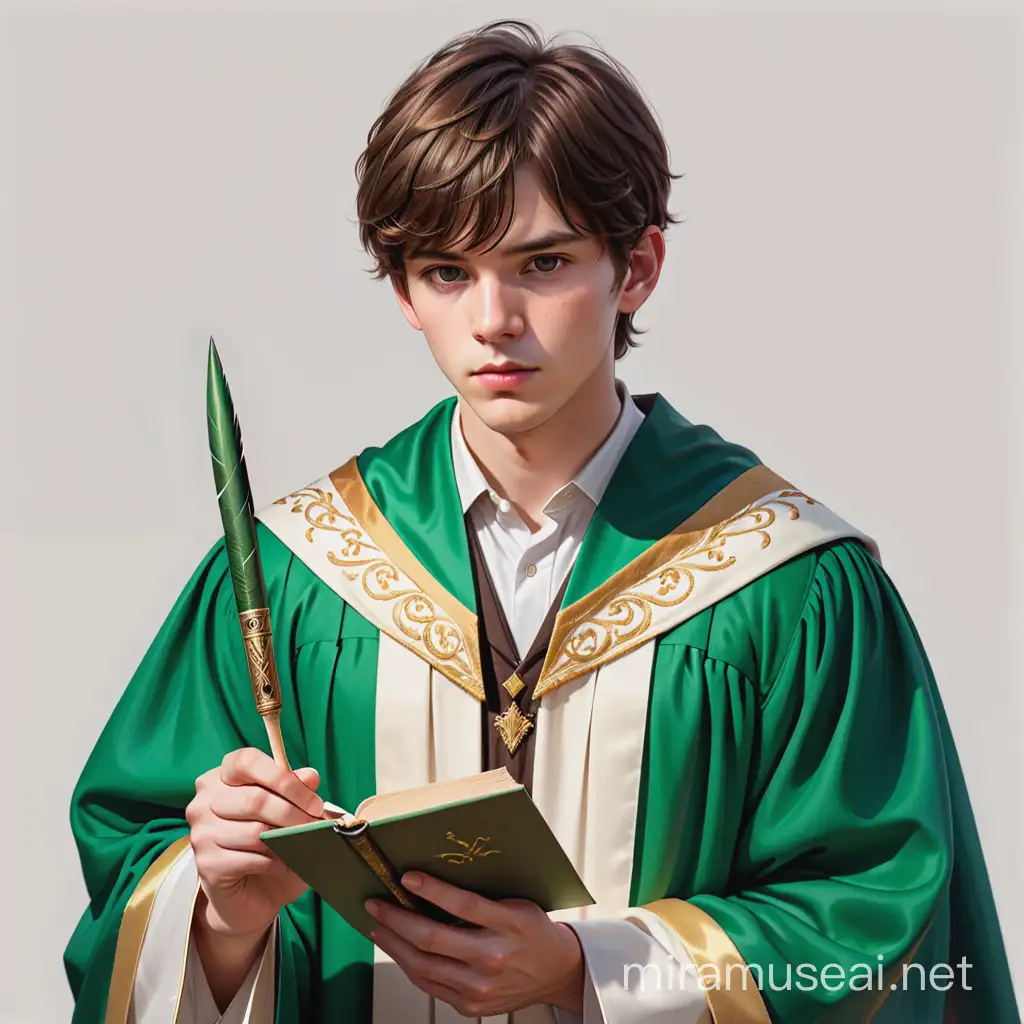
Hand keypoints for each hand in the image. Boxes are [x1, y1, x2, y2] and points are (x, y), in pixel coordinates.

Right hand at [186, 747, 323, 942]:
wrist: (252, 895)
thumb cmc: (270, 844)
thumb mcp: (289, 812)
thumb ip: (297, 790)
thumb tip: (310, 776)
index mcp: (221, 777)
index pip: (246, 761)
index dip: (282, 777)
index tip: (312, 800)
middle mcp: (204, 801)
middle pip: (255, 798)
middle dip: (293, 814)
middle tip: (315, 825)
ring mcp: (201, 834)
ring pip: (254, 831)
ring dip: (285, 840)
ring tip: (297, 845)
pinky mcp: (206, 865)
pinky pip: (250, 859)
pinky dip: (274, 863)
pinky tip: (281, 864)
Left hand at [365, 872, 584, 1015]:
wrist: (555, 972)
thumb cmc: (531, 929)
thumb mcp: (516, 904)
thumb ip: (480, 898)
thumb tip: (431, 882)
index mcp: (509, 924)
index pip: (464, 905)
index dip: (432, 890)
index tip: (406, 877)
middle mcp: (494, 957)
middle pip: (433, 939)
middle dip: (396, 919)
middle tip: (375, 903)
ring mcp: (480, 987)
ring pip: (423, 965)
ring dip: (394, 943)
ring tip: (377, 926)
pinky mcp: (470, 1005)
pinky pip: (429, 984)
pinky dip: (408, 964)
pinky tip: (398, 949)